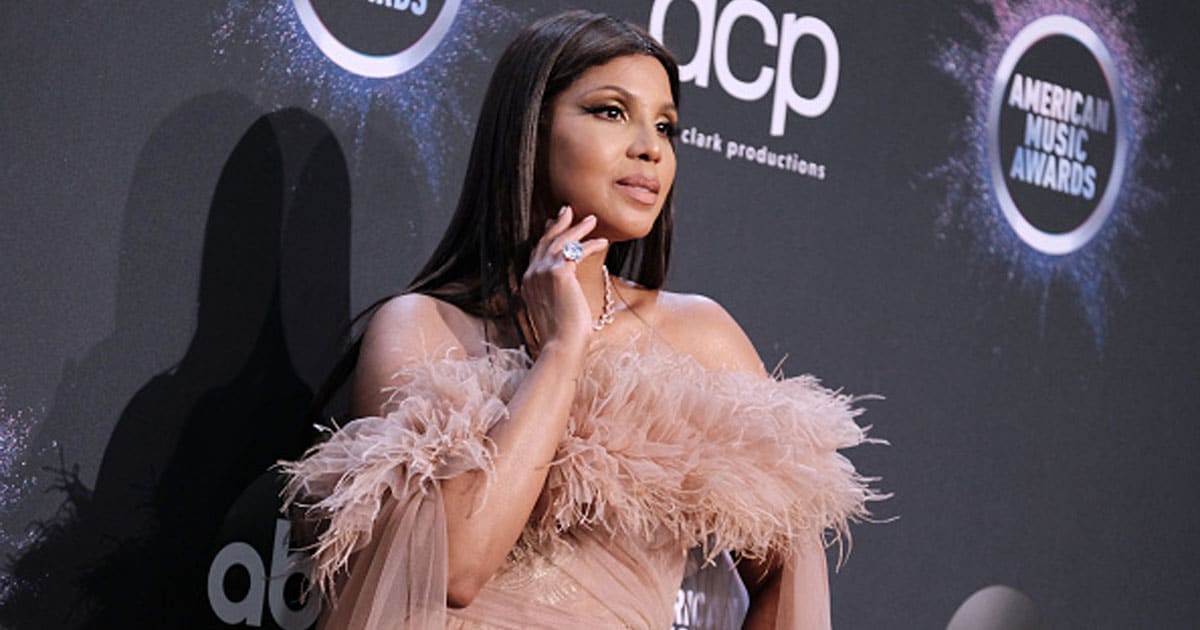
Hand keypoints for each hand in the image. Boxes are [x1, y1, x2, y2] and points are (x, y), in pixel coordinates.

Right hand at [521, 205, 607, 353]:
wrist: (561, 346)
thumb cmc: (560, 336)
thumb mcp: (553, 310)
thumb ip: (553, 295)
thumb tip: (566, 289)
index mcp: (527, 283)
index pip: (536, 253)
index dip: (547, 237)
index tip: (556, 225)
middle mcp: (531, 275)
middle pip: (545, 241)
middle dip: (558, 224)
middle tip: (569, 210)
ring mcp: (542, 272)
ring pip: (561, 241)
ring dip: (577, 228)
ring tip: (592, 220)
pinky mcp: (559, 273)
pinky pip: (577, 251)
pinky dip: (590, 244)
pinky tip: (602, 242)